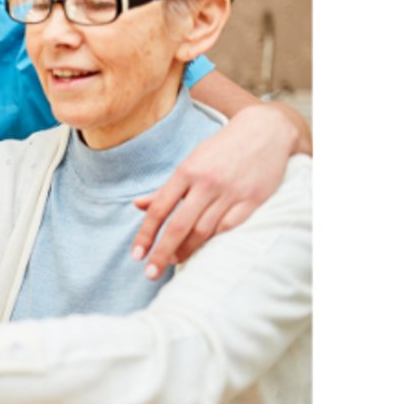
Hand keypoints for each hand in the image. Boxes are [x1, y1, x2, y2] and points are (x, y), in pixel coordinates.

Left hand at [132, 104, 299, 277]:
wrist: (266, 131)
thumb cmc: (222, 149)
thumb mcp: (191, 162)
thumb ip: (166, 188)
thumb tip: (137, 205)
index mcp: (187, 171)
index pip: (159, 208)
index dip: (146, 234)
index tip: (137, 255)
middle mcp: (207, 182)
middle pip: (179, 225)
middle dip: (162, 252)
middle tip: (151, 273)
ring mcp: (231, 192)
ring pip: (203, 231)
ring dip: (187, 251)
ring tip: (174, 261)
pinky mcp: (252, 199)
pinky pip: (229, 228)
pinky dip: (214, 241)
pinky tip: (204, 251)